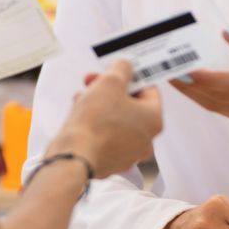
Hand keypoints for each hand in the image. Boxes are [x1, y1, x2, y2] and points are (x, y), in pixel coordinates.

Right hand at [48, 60, 162, 179]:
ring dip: (101, 106)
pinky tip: (80, 116)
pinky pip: (106, 137)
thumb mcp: (110, 82)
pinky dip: (96, 125)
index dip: (130, 77)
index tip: (116, 72)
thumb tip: (125, 67)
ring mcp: (128, 154)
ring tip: (82, 98)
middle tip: (94, 82)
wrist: (74, 156)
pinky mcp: (111, 162)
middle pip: (131, 106)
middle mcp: (146, 140)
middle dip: (111, 91)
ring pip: (117, 121)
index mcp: (154, 120)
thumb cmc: (96, 121)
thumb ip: (122, 69)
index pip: (149, 90)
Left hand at [173, 15, 228, 119]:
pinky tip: (182, 83)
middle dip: (196, 85)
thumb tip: (228, 34)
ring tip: (171, 76)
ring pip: (218, 105)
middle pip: (227, 97)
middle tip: (171, 70)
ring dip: (192, 92)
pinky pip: (217, 107)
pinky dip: (198, 96)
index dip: (215, 79)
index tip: (189, 71)